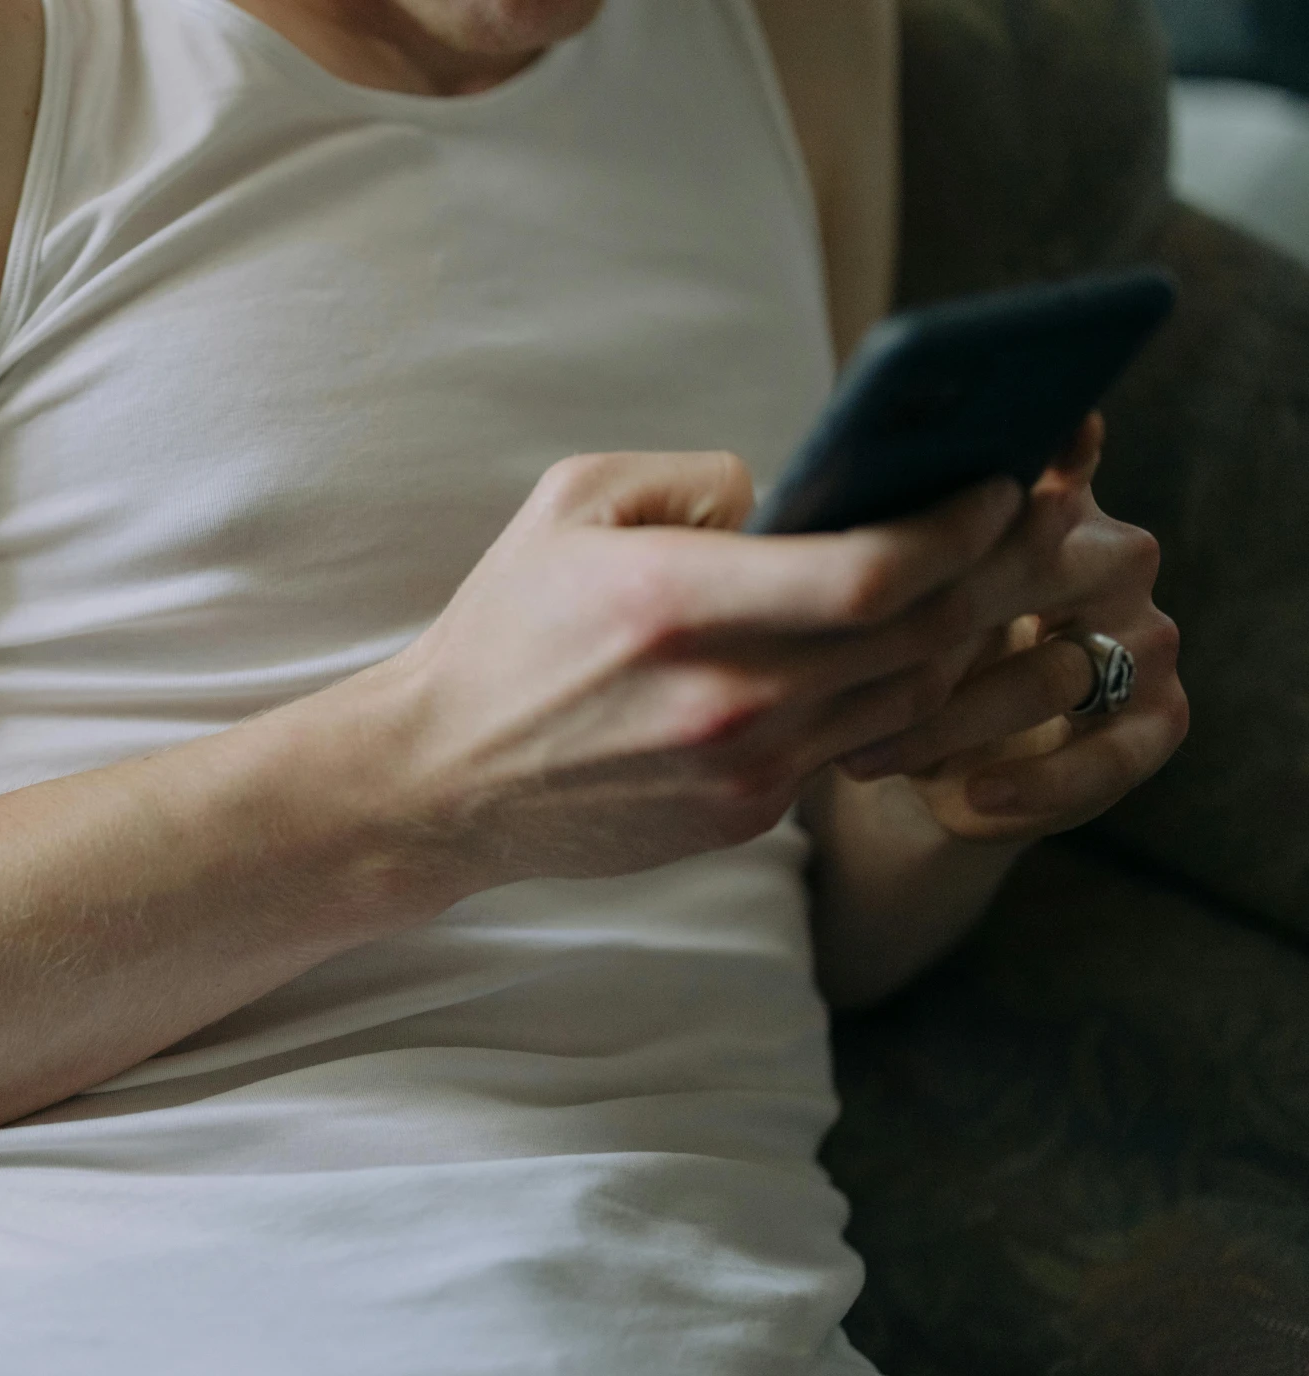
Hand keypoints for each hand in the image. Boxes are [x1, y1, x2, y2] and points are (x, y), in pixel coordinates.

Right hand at [362, 449, 1072, 890]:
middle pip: (917, 637)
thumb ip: (695, 475)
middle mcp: (723, 695)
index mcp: (676, 600)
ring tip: (961, 585)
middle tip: (1017, 525)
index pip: (874, 572)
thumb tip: (796, 488)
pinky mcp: (743, 816)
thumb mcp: (572, 502)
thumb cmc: (506, 626)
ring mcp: (741, 768)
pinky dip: (881, 698)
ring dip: (948, 641)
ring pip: (905, 699)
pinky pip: (851, 748)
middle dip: (986, 573)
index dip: (958, 528)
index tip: (994, 485)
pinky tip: (877, 655)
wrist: (442, 776)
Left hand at [831, 415, 1188, 842]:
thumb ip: (869, 535)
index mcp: (1049, 499)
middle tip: (843, 667)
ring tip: (866, 753)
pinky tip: (975, 793)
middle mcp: (1112, 555)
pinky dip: (1037, 781)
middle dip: (933, 624)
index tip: (1016, 475)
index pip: (1056, 462)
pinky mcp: (1156, 718)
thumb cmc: (888, 646)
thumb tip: (776, 480)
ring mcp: (1145, 636)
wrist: (925, 752)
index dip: (1044, 461)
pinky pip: (1106, 755)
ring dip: (949, 721)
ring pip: (1051, 672)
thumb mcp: (867, 590)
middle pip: (1036, 571)